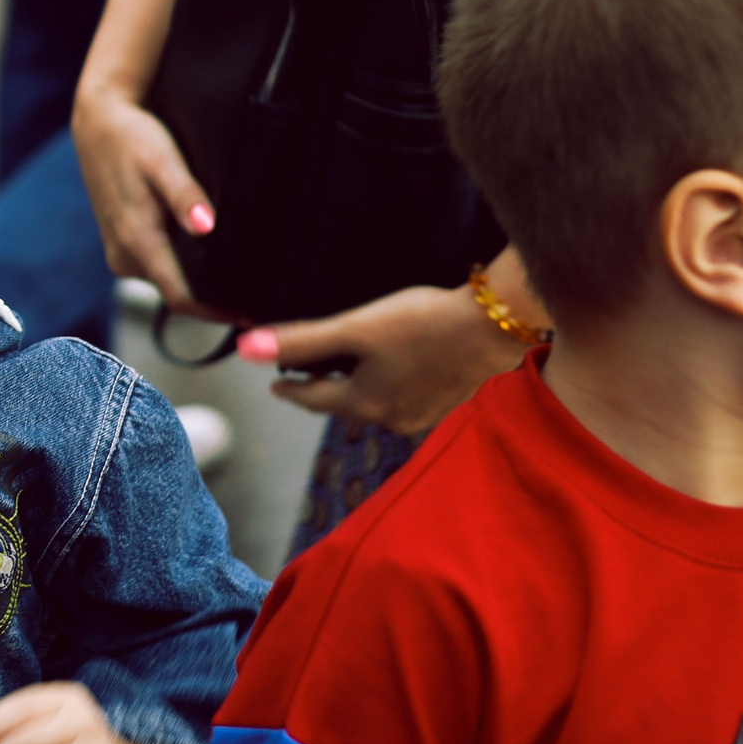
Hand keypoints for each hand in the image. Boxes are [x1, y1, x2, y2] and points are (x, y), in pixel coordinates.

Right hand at [70, 83, 229, 319]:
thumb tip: (207, 228)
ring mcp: (121, 254)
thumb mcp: (162, 160)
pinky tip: (207, 253)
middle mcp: (124, 257)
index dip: (216, 313)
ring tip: (239, 272)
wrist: (97, 123)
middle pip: (177, 294)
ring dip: (199, 283)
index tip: (250, 316)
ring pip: (168, 282)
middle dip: (214, 298)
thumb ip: (184, 195)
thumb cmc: (131, 138)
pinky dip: (183, 267)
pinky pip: (158, 269)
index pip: (180, 298)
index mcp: (136, 241)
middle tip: (257, 291)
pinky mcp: (122, 247)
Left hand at [246, 283, 526, 434]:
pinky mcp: (447, 400)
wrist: (496, 323)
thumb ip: (302, 341)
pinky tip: (391, 364)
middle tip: (303, 374)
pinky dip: (386, 382)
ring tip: (344, 366)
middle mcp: (393, 420)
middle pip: (344, 404)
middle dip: (322, 389)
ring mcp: (423, 414)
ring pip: (374, 401)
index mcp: (366, 406)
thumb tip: (247, 349)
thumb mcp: (356, 329)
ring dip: (356, 386)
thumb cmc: (424, 323)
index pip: (312, 400)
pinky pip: (402, 395)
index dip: (289, 389)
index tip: (274, 386)